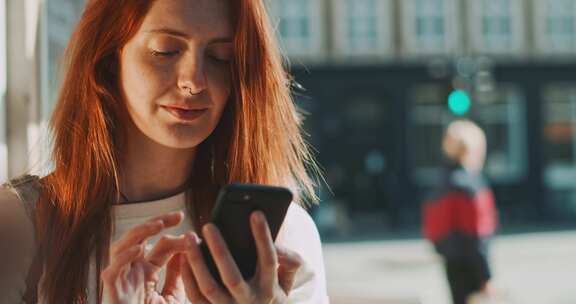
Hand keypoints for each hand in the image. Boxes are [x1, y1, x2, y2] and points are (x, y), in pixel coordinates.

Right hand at [102, 211, 192, 303]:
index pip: (159, 244)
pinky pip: (112, 270)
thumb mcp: (174, 296)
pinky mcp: (111, 293)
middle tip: (177, 216)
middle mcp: (131, 270)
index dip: (176, 235)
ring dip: (139, 233)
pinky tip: (140, 249)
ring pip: (121, 246)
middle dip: (157, 222)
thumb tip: (189, 249)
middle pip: (139, 237)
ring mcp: (120, 280)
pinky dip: (124, 258)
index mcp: (146, 270)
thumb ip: (179, 274)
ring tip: (158, 225)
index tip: (195, 232)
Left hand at [181, 211, 302, 303]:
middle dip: (219, 250)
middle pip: (232, 276)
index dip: (263, 237)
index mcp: (269, 289)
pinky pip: (195, 296)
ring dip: (196, 261)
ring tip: (189, 237)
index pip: (268, 261)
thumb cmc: (271, 293)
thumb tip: (278, 243)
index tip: (256, 213)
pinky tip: (183, 256)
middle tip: (208, 225)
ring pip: (209, 286)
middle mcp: (248, 301)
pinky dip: (187, 276)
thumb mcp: (287, 281)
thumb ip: (289, 260)